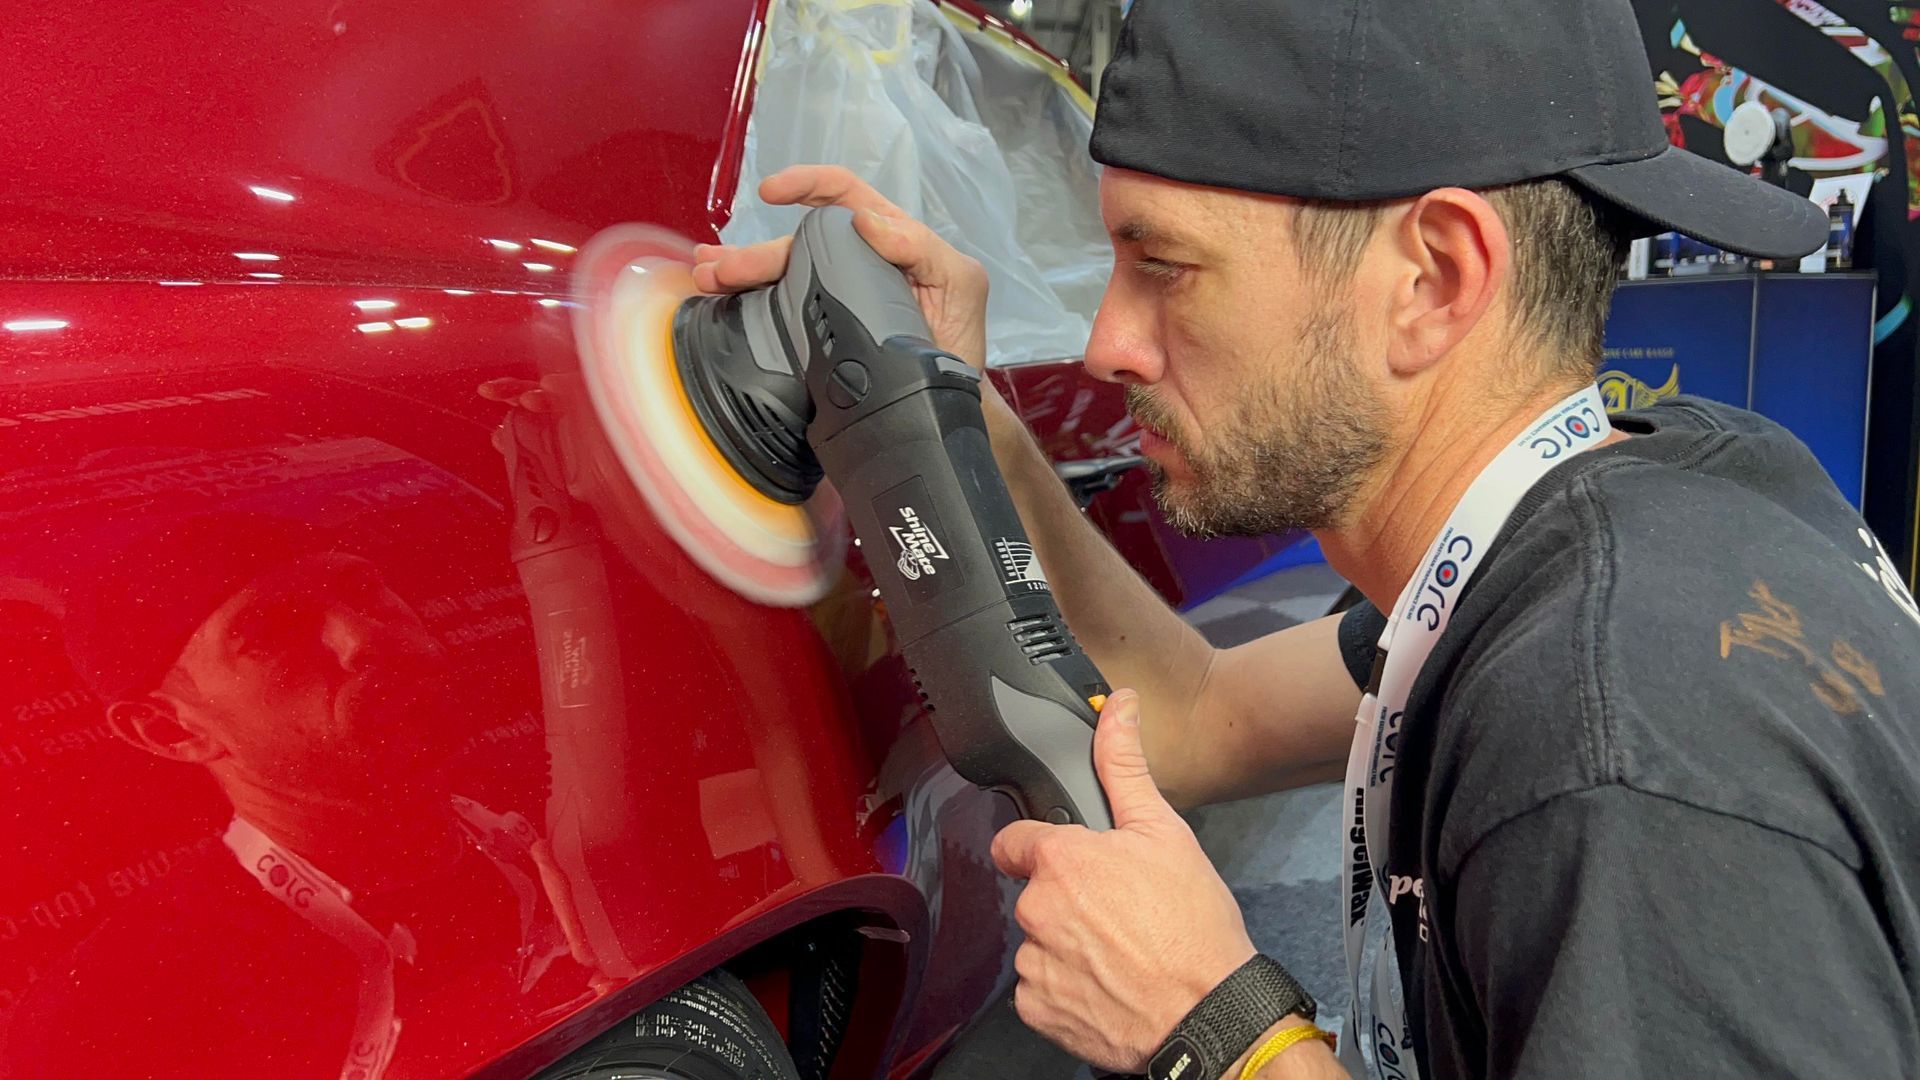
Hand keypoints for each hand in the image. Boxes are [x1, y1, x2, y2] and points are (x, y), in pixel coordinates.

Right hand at [691, 165, 990, 369]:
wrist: (949, 404)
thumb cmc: (959, 339)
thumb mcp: (961, 285)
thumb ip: (923, 249)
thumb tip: (870, 222)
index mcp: (888, 240)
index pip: (845, 196)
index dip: (809, 185)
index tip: (772, 192)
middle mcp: (856, 262)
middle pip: (798, 245)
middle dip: (755, 252)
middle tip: (720, 269)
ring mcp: (836, 297)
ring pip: (780, 277)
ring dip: (737, 275)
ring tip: (705, 280)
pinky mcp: (821, 332)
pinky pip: (780, 313)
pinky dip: (744, 306)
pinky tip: (717, 306)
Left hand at [991, 690, 1256, 1072]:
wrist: (1208, 1012)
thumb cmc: (1193, 928)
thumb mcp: (1164, 831)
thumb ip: (1125, 766)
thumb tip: (1117, 708)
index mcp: (1060, 859)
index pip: (1014, 840)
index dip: (1042, 847)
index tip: (1072, 862)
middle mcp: (1037, 909)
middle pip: (1034, 894)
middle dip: (1067, 899)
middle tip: (1118, 912)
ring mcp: (1035, 963)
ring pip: (1039, 942)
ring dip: (1068, 945)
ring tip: (1120, 952)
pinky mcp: (1038, 1009)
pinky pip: (1040, 989)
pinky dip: (1067, 988)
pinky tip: (1108, 984)